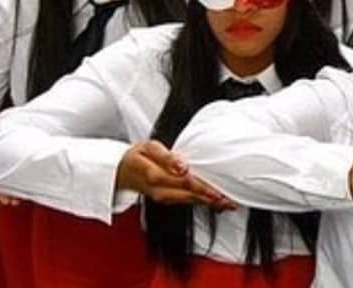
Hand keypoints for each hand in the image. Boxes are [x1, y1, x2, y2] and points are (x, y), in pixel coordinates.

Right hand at [116, 140, 235, 209]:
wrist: (122, 171)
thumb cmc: (138, 156)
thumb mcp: (148, 148)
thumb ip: (166, 157)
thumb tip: (182, 166)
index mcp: (156, 177)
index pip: (184, 182)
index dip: (201, 188)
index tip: (217, 192)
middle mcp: (161, 191)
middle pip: (189, 195)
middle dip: (210, 200)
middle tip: (230, 202)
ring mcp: (164, 197)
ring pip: (189, 201)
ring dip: (209, 204)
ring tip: (228, 204)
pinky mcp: (168, 198)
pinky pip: (187, 201)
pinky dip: (202, 202)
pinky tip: (216, 203)